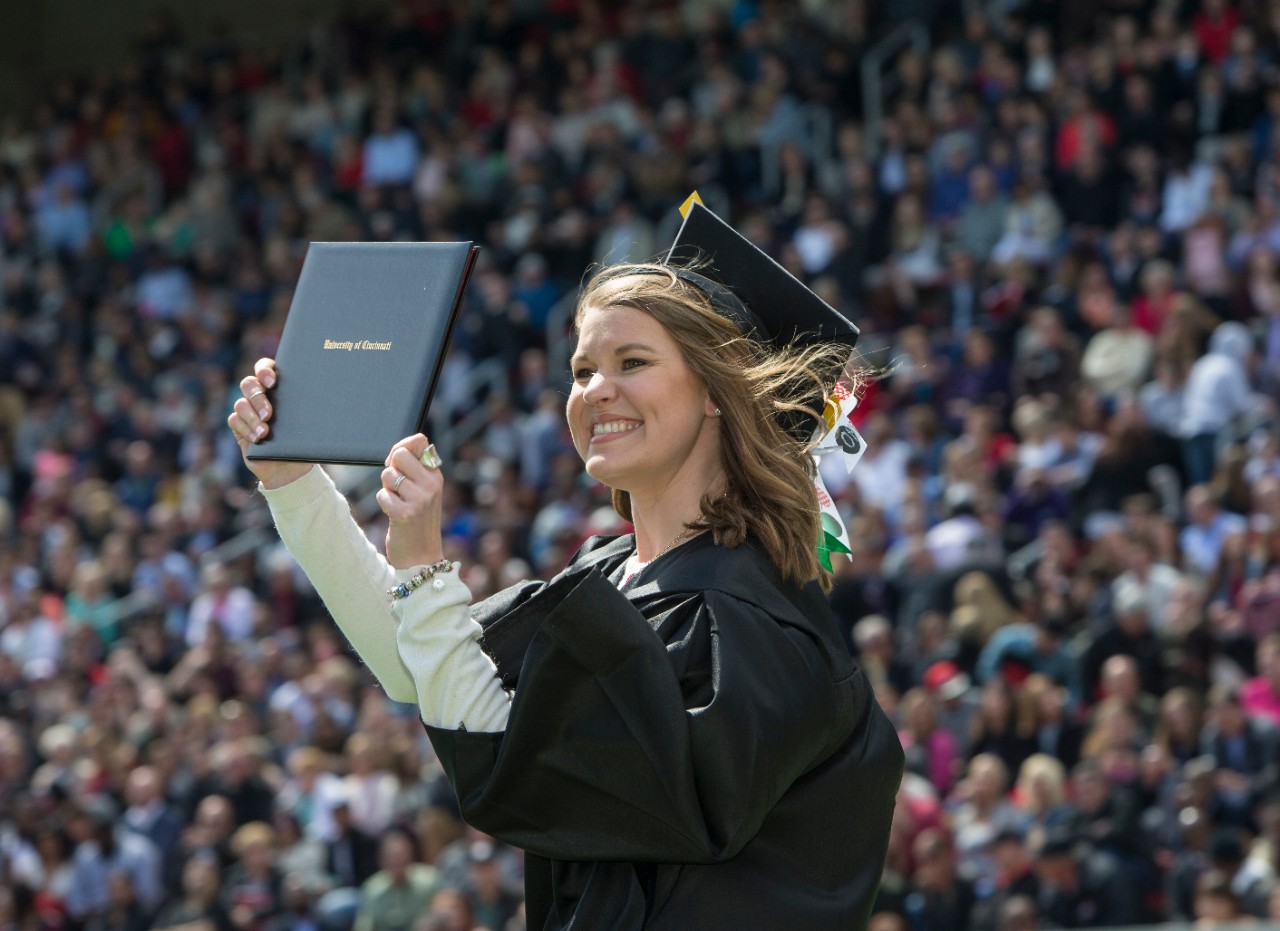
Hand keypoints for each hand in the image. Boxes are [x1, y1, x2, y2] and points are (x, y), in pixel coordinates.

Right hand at [227, 358, 312, 488]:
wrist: (291, 469)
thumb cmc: (304, 443)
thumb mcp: (310, 426)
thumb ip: (308, 411)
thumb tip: (322, 400)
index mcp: (279, 388)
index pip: (265, 368)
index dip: (264, 370)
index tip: (272, 381)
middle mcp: (261, 395)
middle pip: (249, 383)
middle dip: (258, 397)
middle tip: (269, 414)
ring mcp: (248, 411)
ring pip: (240, 403)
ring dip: (252, 418)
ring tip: (264, 432)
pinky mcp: (240, 427)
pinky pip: (235, 421)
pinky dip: (246, 429)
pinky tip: (257, 439)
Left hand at [376, 433, 445, 568]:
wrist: (420, 556)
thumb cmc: (416, 519)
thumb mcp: (422, 491)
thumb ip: (413, 470)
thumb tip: (397, 451)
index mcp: (436, 475)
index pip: (419, 441)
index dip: (401, 447)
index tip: (396, 462)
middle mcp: (432, 484)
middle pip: (399, 454)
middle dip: (391, 468)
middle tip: (397, 487)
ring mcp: (420, 499)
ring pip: (388, 474)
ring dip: (387, 488)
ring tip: (398, 503)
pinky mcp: (406, 513)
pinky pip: (382, 494)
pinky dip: (384, 503)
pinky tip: (394, 514)